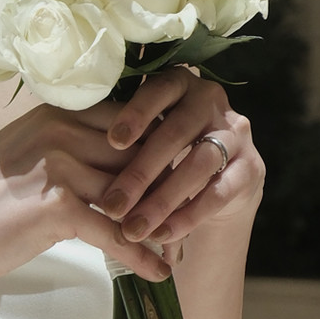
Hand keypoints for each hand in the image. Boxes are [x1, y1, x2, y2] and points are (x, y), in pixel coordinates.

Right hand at [0, 98, 173, 298]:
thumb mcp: (25, 152)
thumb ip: (67, 141)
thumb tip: (119, 149)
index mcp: (55, 111)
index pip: (128, 122)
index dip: (156, 149)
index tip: (182, 172)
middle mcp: (60, 130)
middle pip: (136, 154)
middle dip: (166, 184)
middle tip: (194, 209)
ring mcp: (59, 166)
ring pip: (131, 194)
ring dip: (160, 222)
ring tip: (182, 242)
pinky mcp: (58, 206)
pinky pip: (114, 232)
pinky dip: (141, 255)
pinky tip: (159, 271)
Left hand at [89, 70, 263, 252]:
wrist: (217, 183)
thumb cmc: (163, 154)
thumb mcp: (143, 137)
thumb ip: (120, 136)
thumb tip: (69, 151)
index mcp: (179, 84)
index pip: (158, 91)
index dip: (136, 114)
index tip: (112, 142)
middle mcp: (211, 101)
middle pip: (177, 132)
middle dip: (141, 172)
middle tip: (112, 205)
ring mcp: (236, 133)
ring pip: (199, 164)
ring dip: (163, 200)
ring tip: (134, 228)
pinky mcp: (250, 167)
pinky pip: (219, 192)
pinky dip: (189, 215)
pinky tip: (164, 234)